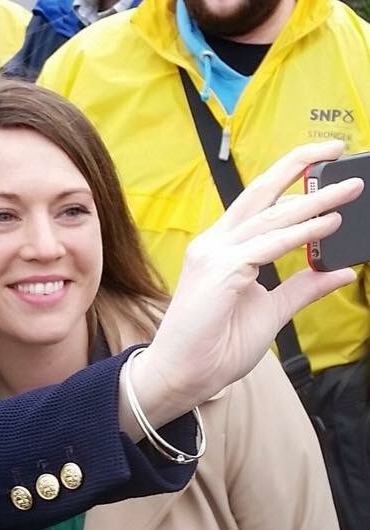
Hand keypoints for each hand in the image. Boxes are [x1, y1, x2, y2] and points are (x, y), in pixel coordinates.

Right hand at [134, 140, 362, 423]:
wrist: (184, 375)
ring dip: (314, 202)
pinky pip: (270, 245)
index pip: (258, 204)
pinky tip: (329, 226)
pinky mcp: (220, 272)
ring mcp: (213, 256)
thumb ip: (302, 288)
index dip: (290, 180)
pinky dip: (302, 234)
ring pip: (270, 217)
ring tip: (349, 190)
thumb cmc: (215, 347)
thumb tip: (340, 272)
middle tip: (337, 150)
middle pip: (260, 194)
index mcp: (221, 250)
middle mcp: (214, 245)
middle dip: (299, 167)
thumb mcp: (271, 312)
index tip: (324, 165)